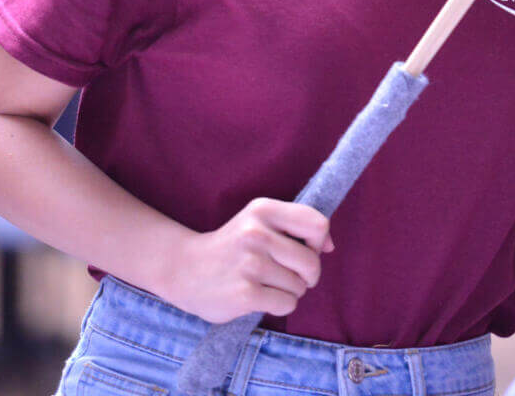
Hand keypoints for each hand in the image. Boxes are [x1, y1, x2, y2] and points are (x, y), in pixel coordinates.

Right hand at [160, 198, 332, 323]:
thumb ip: (296, 227)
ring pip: (300, 286)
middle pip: (312, 262)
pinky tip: (258, 297)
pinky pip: (287, 304)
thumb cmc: (233, 247)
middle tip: (286, 274)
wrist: (184, 269)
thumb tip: (330, 246)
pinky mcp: (245, 293)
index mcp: (262, 210)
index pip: (317, 224)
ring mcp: (250, 264)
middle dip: (307, 275)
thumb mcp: (258, 222)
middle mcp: (256, 234)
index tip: (305, 249)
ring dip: (290, 291)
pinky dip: (279, 305)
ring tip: (265, 283)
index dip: (318, 242)